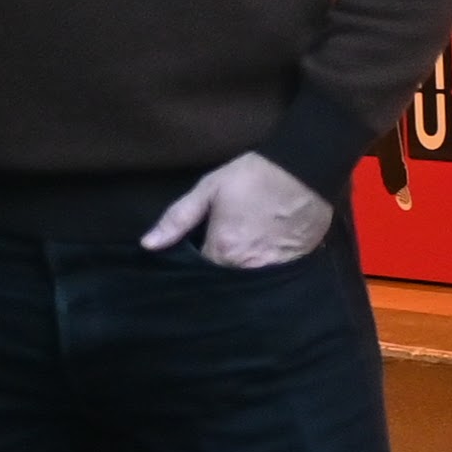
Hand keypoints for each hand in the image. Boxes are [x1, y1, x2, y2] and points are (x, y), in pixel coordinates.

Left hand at [144, 150, 334, 267]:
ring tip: (242, 255)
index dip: (195, 265)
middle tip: (220, 251)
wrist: (304, 169)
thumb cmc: (253, 175)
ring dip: (241, 275)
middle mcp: (245, 266)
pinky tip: (264, 256)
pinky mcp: (294, 267)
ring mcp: (272, 270)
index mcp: (222, 249)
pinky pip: (272, 278)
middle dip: (218, 274)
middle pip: (224, 281)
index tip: (196, 254)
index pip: (199, 273)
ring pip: (247, 282)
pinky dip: (265, 271)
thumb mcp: (209, 188)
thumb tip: (147, 245)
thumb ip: (177, 218)